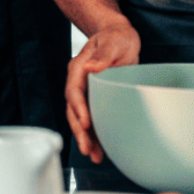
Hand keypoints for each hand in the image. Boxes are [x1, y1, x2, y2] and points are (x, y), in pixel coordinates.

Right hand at [66, 22, 141, 162]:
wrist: (119, 37)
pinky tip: (101, 150)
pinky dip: (96, 135)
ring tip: (95, 156)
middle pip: (74, 111)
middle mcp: (79, 83)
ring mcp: (87, 93)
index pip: (74, 92)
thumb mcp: (112, 42)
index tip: (85, 122)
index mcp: (78, 69)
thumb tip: (90, 68)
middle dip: (80, 131)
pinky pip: (93, 120)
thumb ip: (102, 55)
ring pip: (81, 119)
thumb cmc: (115, 37)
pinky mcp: (97, 100)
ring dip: (87, 138)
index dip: (78, 108)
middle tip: (87, 148)